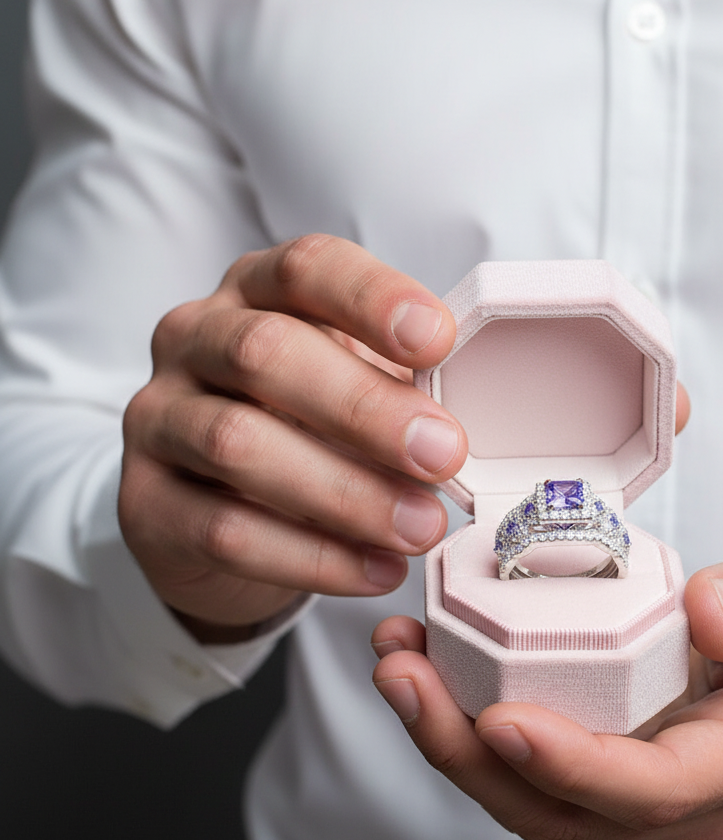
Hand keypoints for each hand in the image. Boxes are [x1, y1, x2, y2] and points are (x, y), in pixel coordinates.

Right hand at [120, 234, 466, 640]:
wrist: (218, 512)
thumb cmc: (306, 427)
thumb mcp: (353, 385)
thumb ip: (398, 385)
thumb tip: (462, 419)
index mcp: (256, 291)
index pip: (307, 268)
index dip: (372, 299)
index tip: (439, 341)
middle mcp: (195, 339)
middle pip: (266, 354)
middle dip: (365, 407)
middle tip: (443, 454)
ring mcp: (158, 418)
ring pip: (238, 445)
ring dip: (345, 492)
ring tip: (422, 527)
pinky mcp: (144, 502)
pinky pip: (224, 530)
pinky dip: (313, 557)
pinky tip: (377, 570)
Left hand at [371, 529, 722, 839]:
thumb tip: (708, 615)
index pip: (654, 788)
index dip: (571, 765)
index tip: (499, 719)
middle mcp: (695, 797)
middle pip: (568, 810)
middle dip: (472, 754)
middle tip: (404, 676)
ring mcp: (652, 789)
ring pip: (537, 799)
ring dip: (456, 741)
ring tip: (399, 663)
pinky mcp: (620, 763)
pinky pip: (538, 765)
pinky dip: (475, 724)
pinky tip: (435, 665)